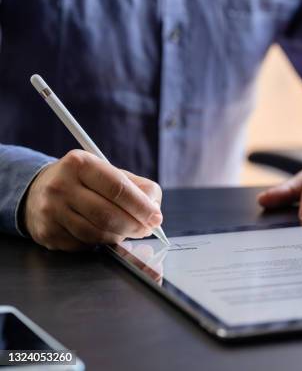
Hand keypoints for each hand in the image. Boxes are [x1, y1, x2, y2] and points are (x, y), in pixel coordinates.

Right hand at [23, 150, 162, 250]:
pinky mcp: (48, 232)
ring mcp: (51, 210)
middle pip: (108, 214)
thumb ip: (136, 187)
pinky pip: (84, 245)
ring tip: (126, 230)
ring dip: (119, 236)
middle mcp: (61, 185)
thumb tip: (154, 211)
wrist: (38, 190)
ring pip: (97, 233)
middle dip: (134, 226)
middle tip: (146, 229)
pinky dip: (101, 242)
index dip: (142, 207)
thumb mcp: (107, 172)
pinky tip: (103, 233)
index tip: (156, 218)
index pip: (118, 188)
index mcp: (80, 164)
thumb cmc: (84, 182)